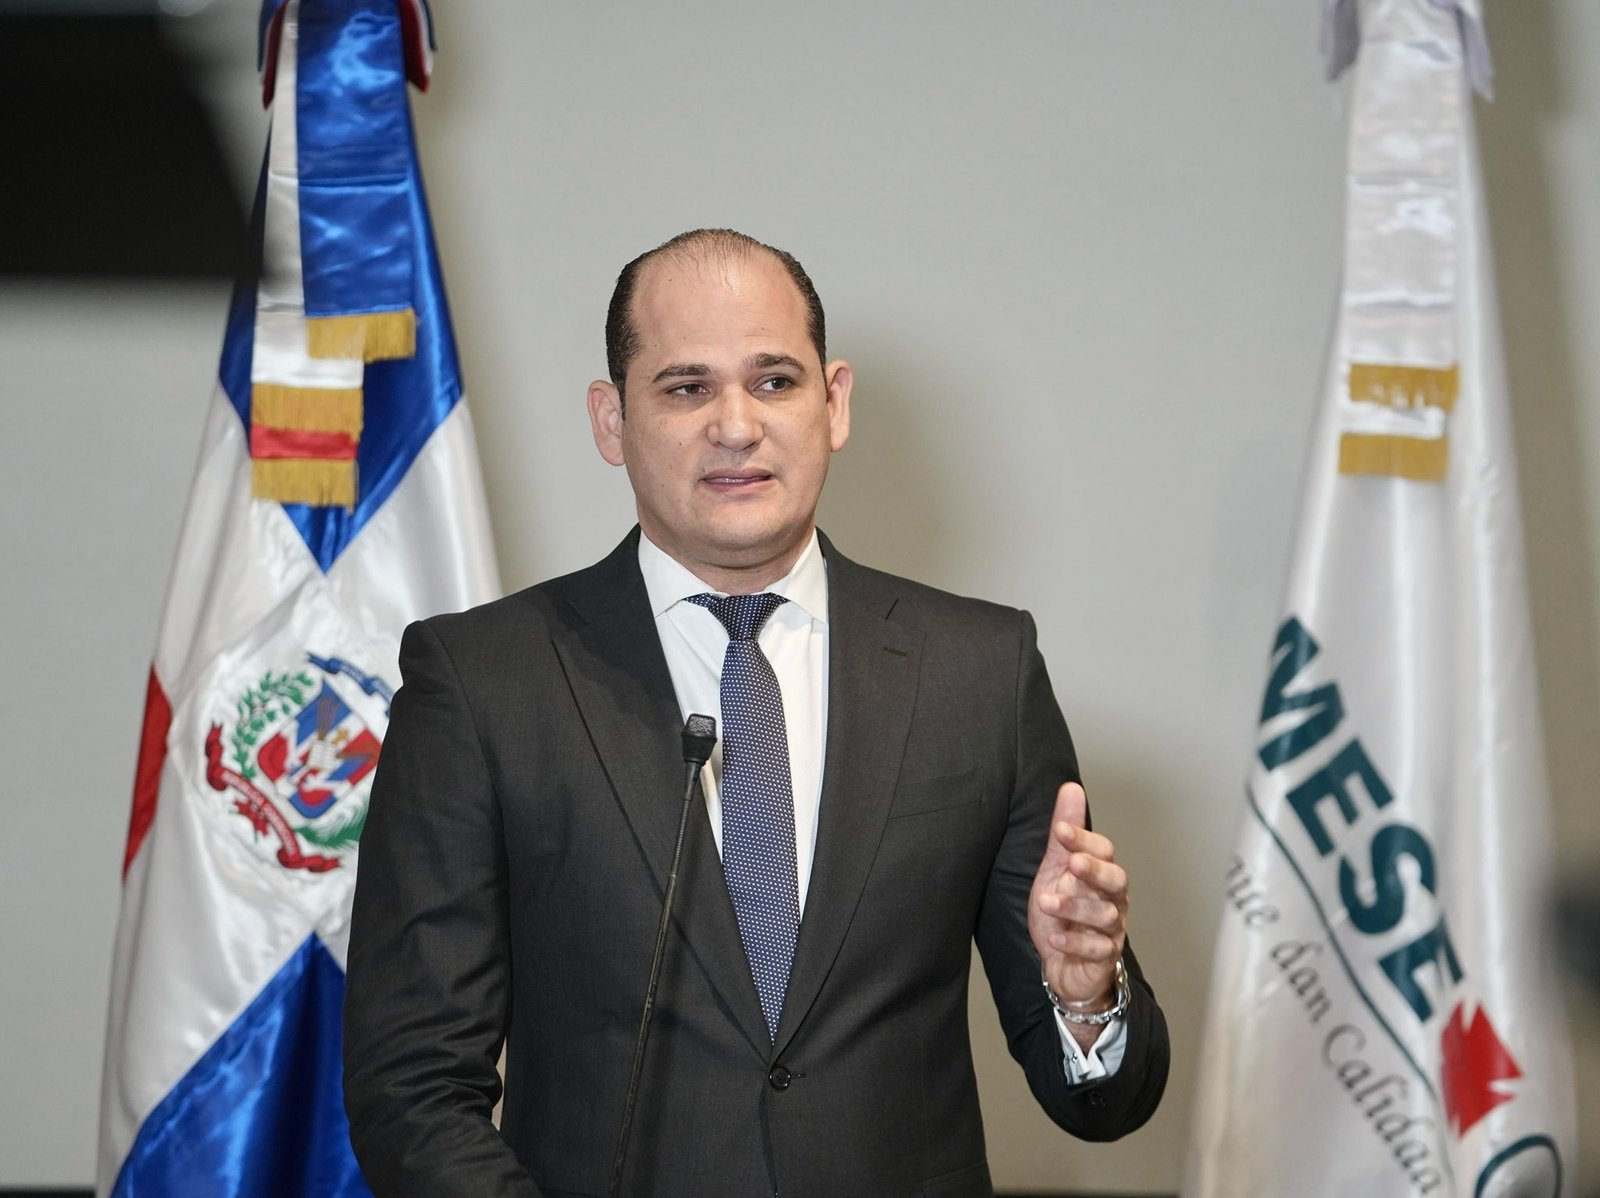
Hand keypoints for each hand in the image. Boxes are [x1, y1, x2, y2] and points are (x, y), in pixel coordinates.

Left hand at [1028, 782, 1128, 1017]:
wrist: (1063, 963)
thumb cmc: (1062, 911)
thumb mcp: (1056, 868)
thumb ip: (1065, 833)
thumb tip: (1071, 787)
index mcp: (1102, 873)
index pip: (1103, 850)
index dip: (1083, 839)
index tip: (1060, 830)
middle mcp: (1112, 899)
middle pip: (1116, 880)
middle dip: (1095, 871)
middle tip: (1072, 864)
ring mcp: (1111, 929)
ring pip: (1104, 916)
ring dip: (1074, 908)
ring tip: (1046, 903)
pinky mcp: (1104, 957)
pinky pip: (1096, 950)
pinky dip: (1076, 944)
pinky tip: (1056, 939)